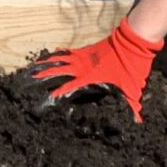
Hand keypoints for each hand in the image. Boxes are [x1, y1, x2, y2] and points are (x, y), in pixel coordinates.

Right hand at [13, 18, 161, 122]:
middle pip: (57, 71)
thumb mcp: (132, 90)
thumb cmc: (131, 67)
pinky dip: (58, 55)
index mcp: (88, 78)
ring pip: (59, 60)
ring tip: (33, 67)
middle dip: (42, 76)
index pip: (67, 87)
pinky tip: (51, 55)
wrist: (132, 42)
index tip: (44, 101)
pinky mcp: (86, 50)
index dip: (55, 94)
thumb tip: (137, 124)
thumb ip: (132, 107)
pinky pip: (67, 53)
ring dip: (46, 64)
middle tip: (29, 79)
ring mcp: (82, 57)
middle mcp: (81, 67)